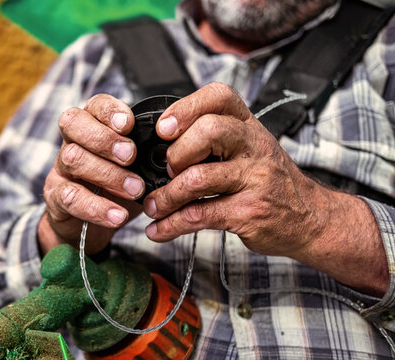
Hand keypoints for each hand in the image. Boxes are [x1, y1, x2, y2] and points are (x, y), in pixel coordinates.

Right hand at [39, 94, 144, 254]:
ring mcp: (60, 169)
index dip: (109, 111)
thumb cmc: (114, 189)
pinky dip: (97, 207)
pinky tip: (118, 215)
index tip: (129, 124)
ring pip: (72, 158)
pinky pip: (70, 197)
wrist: (86, 227)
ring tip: (135, 190)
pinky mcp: (55, 197)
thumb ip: (145, 155)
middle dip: (104, 138)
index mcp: (92, 127)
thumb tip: (171, 151)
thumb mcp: (133, 168)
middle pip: (73, 123)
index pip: (94, 105)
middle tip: (131, 156)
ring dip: (107, 173)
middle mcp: (71, 142)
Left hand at [141, 82, 387, 294]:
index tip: (164, 128)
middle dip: (175, 153)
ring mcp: (254, 179)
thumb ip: (214, 140)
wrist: (312, 219)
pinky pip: (199, 215)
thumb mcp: (250, 148)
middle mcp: (254, 147)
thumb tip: (160, 144)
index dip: (185, 108)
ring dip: (165, 196)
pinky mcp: (248, 212)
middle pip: (208, 131)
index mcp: (249, 126)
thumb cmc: (271, 182)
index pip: (219, 97)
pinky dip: (171, 225)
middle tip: (166, 171)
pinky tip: (159, 230)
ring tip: (153, 206)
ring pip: (197, 178)